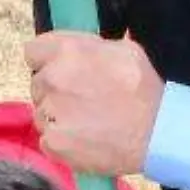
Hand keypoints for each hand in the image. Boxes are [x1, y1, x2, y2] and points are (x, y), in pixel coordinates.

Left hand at [25, 32, 164, 176]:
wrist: (156, 132)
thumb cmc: (144, 88)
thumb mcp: (125, 50)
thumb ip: (91, 47)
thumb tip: (80, 47)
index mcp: (67, 51)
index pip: (33, 51)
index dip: (46, 61)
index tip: (60, 70)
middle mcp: (52, 79)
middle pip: (38, 83)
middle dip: (54, 89)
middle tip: (81, 98)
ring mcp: (49, 113)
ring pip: (41, 112)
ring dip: (57, 116)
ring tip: (86, 121)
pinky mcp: (52, 142)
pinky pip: (47, 138)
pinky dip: (61, 140)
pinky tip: (83, 139)